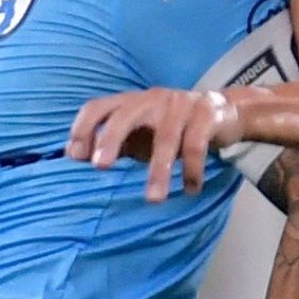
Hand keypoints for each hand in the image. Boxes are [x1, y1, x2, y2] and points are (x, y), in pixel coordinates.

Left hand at [67, 88, 242, 201]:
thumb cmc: (171, 126)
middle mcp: (152, 98)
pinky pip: (196, 144)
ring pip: (165, 137)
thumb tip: (75, 156)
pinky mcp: (206, 115)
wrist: (224, 111)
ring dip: (158, 170)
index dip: (83, 127)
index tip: (74, 155)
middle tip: (100, 167)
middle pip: (126, 115)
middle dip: (110, 139)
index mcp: (131, 101)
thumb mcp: (140, 132)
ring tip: (153, 199)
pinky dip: (191, 169)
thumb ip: (113, 142)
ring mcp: (180, 105)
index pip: (98, 106)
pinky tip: (190, 189)